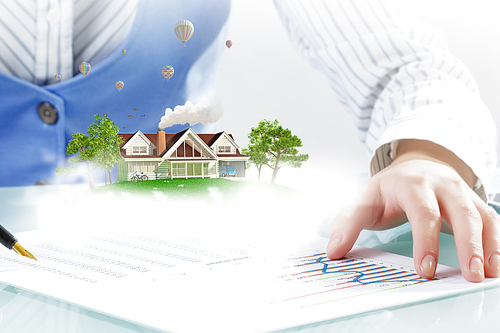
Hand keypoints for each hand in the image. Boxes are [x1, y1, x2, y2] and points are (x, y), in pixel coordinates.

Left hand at [326, 139, 499, 281]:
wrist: (415, 165)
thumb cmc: (387, 189)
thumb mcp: (362, 199)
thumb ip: (347, 223)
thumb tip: (334, 251)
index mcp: (411, 184)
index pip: (423, 212)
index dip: (426, 240)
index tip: (426, 270)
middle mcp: (442, 185)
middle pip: (461, 213)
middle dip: (468, 245)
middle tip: (470, 275)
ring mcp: (461, 193)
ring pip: (482, 216)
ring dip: (489, 246)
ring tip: (488, 275)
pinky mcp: (474, 203)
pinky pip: (492, 221)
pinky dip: (497, 243)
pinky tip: (495, 266)